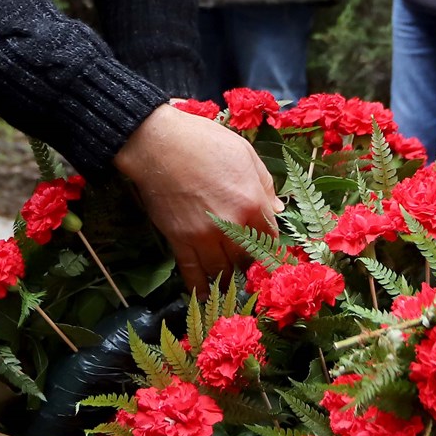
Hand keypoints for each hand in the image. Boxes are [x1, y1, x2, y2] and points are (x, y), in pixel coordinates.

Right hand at [115, 103, 280, 293]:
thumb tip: (277, 209)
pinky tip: (206, 294)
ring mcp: (203, 236)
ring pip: (221, 270)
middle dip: (247, 261)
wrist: (158, 144)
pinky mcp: (179, 240)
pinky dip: (200, 287)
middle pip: (246, 258)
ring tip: (228, 279)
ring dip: (227, 276)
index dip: (269, 245)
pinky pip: (192, 271)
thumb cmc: (204, 141)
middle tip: (245, 263)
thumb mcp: (245, 153)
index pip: (270, 237)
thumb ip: (264, 184)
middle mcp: (231, 225)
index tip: (266, 250)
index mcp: (252, 202)